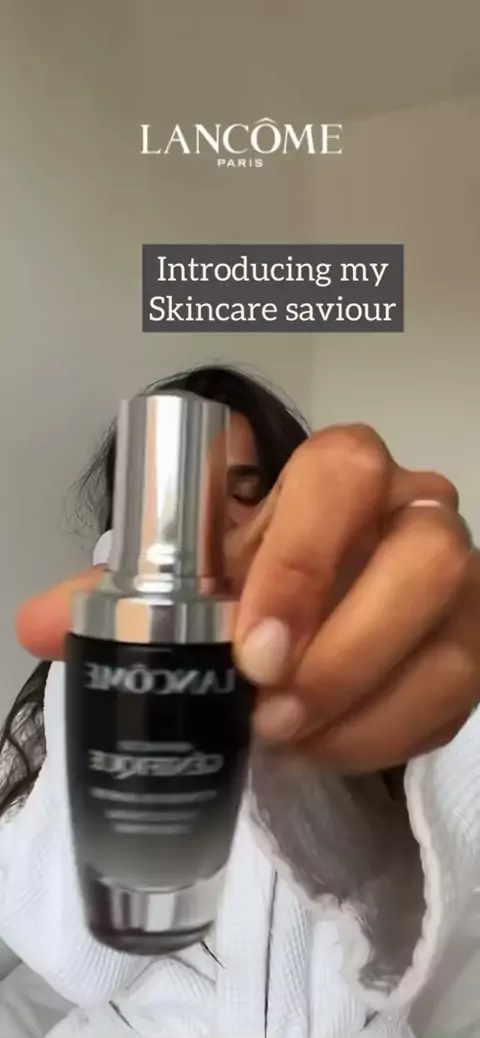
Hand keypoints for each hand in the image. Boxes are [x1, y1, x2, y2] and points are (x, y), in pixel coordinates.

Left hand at [17, 425, 479, 771]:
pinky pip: (456, 694)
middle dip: (343, 642)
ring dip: (363, 697)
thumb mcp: (204, 582)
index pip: (342, 470)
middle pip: (423, 550)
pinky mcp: (473, 647)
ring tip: (288, 739)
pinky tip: (323, 750)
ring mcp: (460, 580)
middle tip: (267, 709)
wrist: (332, 623)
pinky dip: (383, 735)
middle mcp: (416, 511)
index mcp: (343, 475)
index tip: (250, 647)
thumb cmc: (264, 588)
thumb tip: (39, 622)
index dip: (303, 557)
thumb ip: (125, 597)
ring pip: (450, 626)